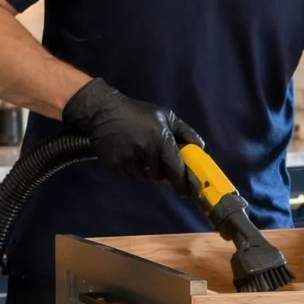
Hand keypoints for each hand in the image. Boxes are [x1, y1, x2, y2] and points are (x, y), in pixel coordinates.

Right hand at [62, 78, 202, 193]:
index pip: (176, 168)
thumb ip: (186, 132)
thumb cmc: (138, 113)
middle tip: (157, 161)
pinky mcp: (117, 165)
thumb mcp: (166, 116)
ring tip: (140, 152)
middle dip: (163, 173)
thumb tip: (201, 149)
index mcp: (162, 138)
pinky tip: (129, 153)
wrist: (102, 111)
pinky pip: (131, 175)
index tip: (187, 191)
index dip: (183, 182)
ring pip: (146, 177)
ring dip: (147, 170)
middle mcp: (147, 150)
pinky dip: (133, 168)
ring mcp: (131, 159)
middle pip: (161, 176)